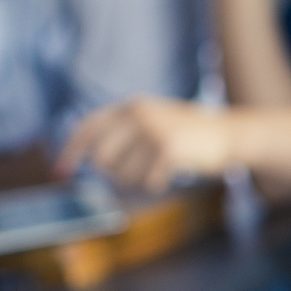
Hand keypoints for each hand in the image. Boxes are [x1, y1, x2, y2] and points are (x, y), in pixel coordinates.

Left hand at [59, 98, 240, 191]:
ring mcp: (153, 129)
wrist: (231, 134)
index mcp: (132, 105)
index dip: (72, 150)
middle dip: (115, 174)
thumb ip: (124, 134)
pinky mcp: (167, 148)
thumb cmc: (190, 135)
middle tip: (139, 172)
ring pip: (124, 175)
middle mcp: (138, 113)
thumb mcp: (154, 122)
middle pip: (102, 158)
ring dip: (140, 180)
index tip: (60, 171)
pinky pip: (147, 182)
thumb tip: (90, 159)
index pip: (89, 127)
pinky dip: (157, 184)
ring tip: (160, 169)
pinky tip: (172, 173)